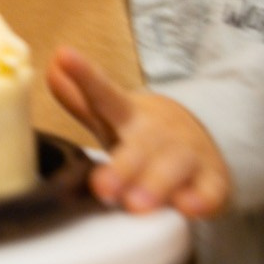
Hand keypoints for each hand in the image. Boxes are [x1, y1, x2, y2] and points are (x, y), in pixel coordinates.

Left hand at [47, 47, 231, 218]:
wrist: (206, 139)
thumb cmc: (145, 135)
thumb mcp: (114, 117)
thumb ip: (82, 99)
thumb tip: (51, 67)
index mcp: (130, 115)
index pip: (104, 94)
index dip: (85, 76)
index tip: (65, 56)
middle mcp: (158, 133)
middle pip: (140, 147)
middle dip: (122, 168)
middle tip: (102, 187)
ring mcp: (188, 155)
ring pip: (173, 169)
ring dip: (155, 186)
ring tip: (136, 204)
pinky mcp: (212, 180)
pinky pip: (210, 190)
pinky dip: (202, 199)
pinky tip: (190, 208)